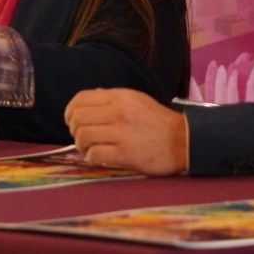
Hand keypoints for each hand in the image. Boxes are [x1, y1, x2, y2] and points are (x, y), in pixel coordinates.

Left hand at [64, 88, 187, 175]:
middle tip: (81, 136)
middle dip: (74, 129)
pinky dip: (92, 157)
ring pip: (83, 136)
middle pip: (78, 118)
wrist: (183, 140)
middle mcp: (119, 112)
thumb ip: (112, 99)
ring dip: (81, 145)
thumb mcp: (137, 100)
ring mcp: (121, 133)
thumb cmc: (158, 122)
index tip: (70, 120)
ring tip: (89, 148)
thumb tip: (89, 101)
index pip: (82, 99)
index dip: (70, 110)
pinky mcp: (125, 154)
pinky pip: (95, 155)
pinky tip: (99, 157)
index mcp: (120, 96)